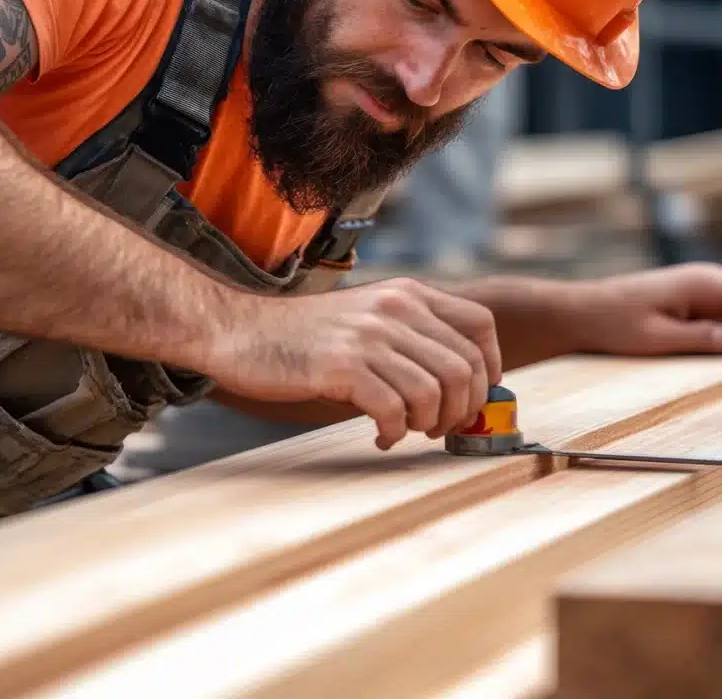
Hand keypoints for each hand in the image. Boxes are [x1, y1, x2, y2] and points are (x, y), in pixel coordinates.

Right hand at [205, 278, 502, 449]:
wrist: (241, 330)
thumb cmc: (306, 335)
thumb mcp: (367, 316)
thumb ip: (411, 336)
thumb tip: (460, 382)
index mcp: (407, 293)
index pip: (480, 325)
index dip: (488, 368)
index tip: (473, 397)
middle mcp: (395, 308)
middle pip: (465, 367)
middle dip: (461, 409)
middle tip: (437, 427)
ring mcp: (369, 336)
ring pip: (435, 392)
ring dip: (428, 424)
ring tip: (405, 430)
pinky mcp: (343, 366)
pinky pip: (395, 411)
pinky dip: (395, 433)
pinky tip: (379, 436)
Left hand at [573, 262, 721, 356]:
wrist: (576, 312)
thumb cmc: (611, 323)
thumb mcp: (660, 338)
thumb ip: (707, 340)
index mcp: (705, 283)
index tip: (716, 344)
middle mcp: (706, 280)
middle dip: (720, 340)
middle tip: (700, 351)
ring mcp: (698, 290)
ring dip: (716, 340)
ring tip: (684, 346)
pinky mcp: (688, 303)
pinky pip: (717, 318)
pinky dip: (714, 336)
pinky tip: (705, 349)